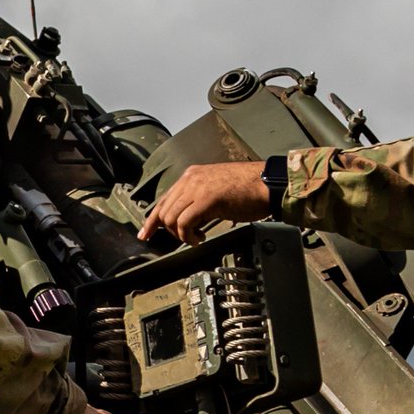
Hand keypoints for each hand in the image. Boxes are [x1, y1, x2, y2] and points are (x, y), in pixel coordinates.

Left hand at [144, 158, 280, 244]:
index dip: (152, 220)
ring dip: (181, 234)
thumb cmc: (249, 189)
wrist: (267, 184)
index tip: (146, 234)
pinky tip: (200, 238)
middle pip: (163, 210)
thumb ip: (198, 199)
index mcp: (192, 175)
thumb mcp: (216, 190)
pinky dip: (189, 236)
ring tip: (197, 237)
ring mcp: (197, 187)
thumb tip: (187, 218)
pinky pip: (184, 223)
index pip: (164, 199)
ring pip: (171, 218)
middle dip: (169, 230)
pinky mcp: (207, 199)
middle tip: (188, 237)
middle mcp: (191, 179)